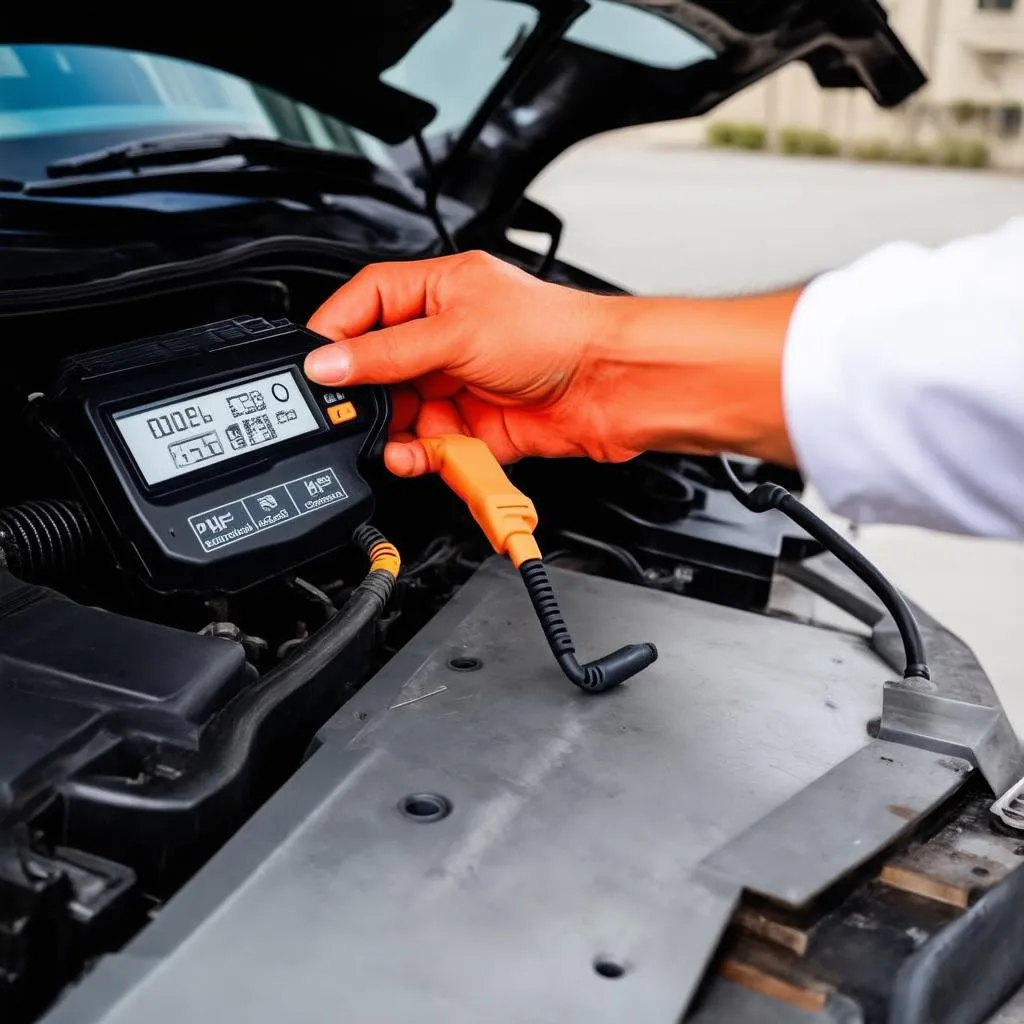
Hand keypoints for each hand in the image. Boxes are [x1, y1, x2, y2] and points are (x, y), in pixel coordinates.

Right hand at [304, 250, 798, 474]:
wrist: (612, 386)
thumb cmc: (556, 334)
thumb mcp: (455, 332)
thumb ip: (386, 354)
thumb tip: (328, 363)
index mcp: (438, 291)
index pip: (366, 303)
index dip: (334, 332)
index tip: (311, 366)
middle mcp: (445, 336)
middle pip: (378, 367)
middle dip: (361, 394)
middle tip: (343, 413)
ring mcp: (459, 384)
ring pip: (402, 413)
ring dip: (388, 431)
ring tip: (382, 440)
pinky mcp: (475, 429)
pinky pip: (430, 446)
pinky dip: (417, 455)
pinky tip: (412, 456)